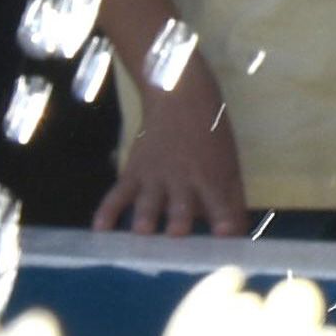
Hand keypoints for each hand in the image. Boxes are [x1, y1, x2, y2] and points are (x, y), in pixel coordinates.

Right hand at [96, 74, 248, 236]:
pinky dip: (107, 213)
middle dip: (179, 223)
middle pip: (180, 207)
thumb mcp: (229, 163)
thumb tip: (235, 235)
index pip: (220, 205)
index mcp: (211, 177)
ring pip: (148, 203)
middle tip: (177, 234)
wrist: (179, 98)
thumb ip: (232, 199)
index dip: (223, 222)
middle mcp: (183, 180)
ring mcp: (155, 177)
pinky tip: (100, 230)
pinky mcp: (133, 173)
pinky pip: (117, 195)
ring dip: (146, 217)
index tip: (224, 237)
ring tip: (143, 232)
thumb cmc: (210, 135)